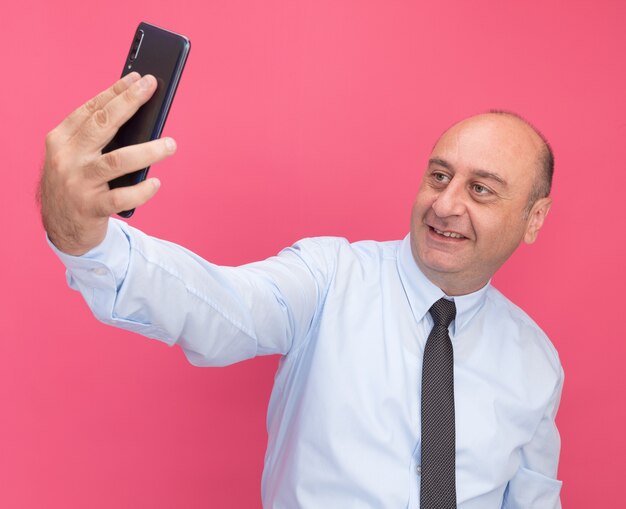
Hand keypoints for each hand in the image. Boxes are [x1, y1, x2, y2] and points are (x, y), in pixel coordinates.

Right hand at [39, 73, 176, 254]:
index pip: (91, 109)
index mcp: (61, 140)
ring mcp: (78, 184)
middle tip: (152, 88)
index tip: (138, 78)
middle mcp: (67, 159)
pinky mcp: (91, 208)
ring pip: (117, 161)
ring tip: (171, 145)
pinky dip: (141, 190)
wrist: (61, 228)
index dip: (115, 92)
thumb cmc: (78, 183)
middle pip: (102, 125)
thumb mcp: (77, 157)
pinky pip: (121, 198)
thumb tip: (141, 117)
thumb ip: (99, 139)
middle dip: (128, 103)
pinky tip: (156, 183)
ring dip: (148, 151)